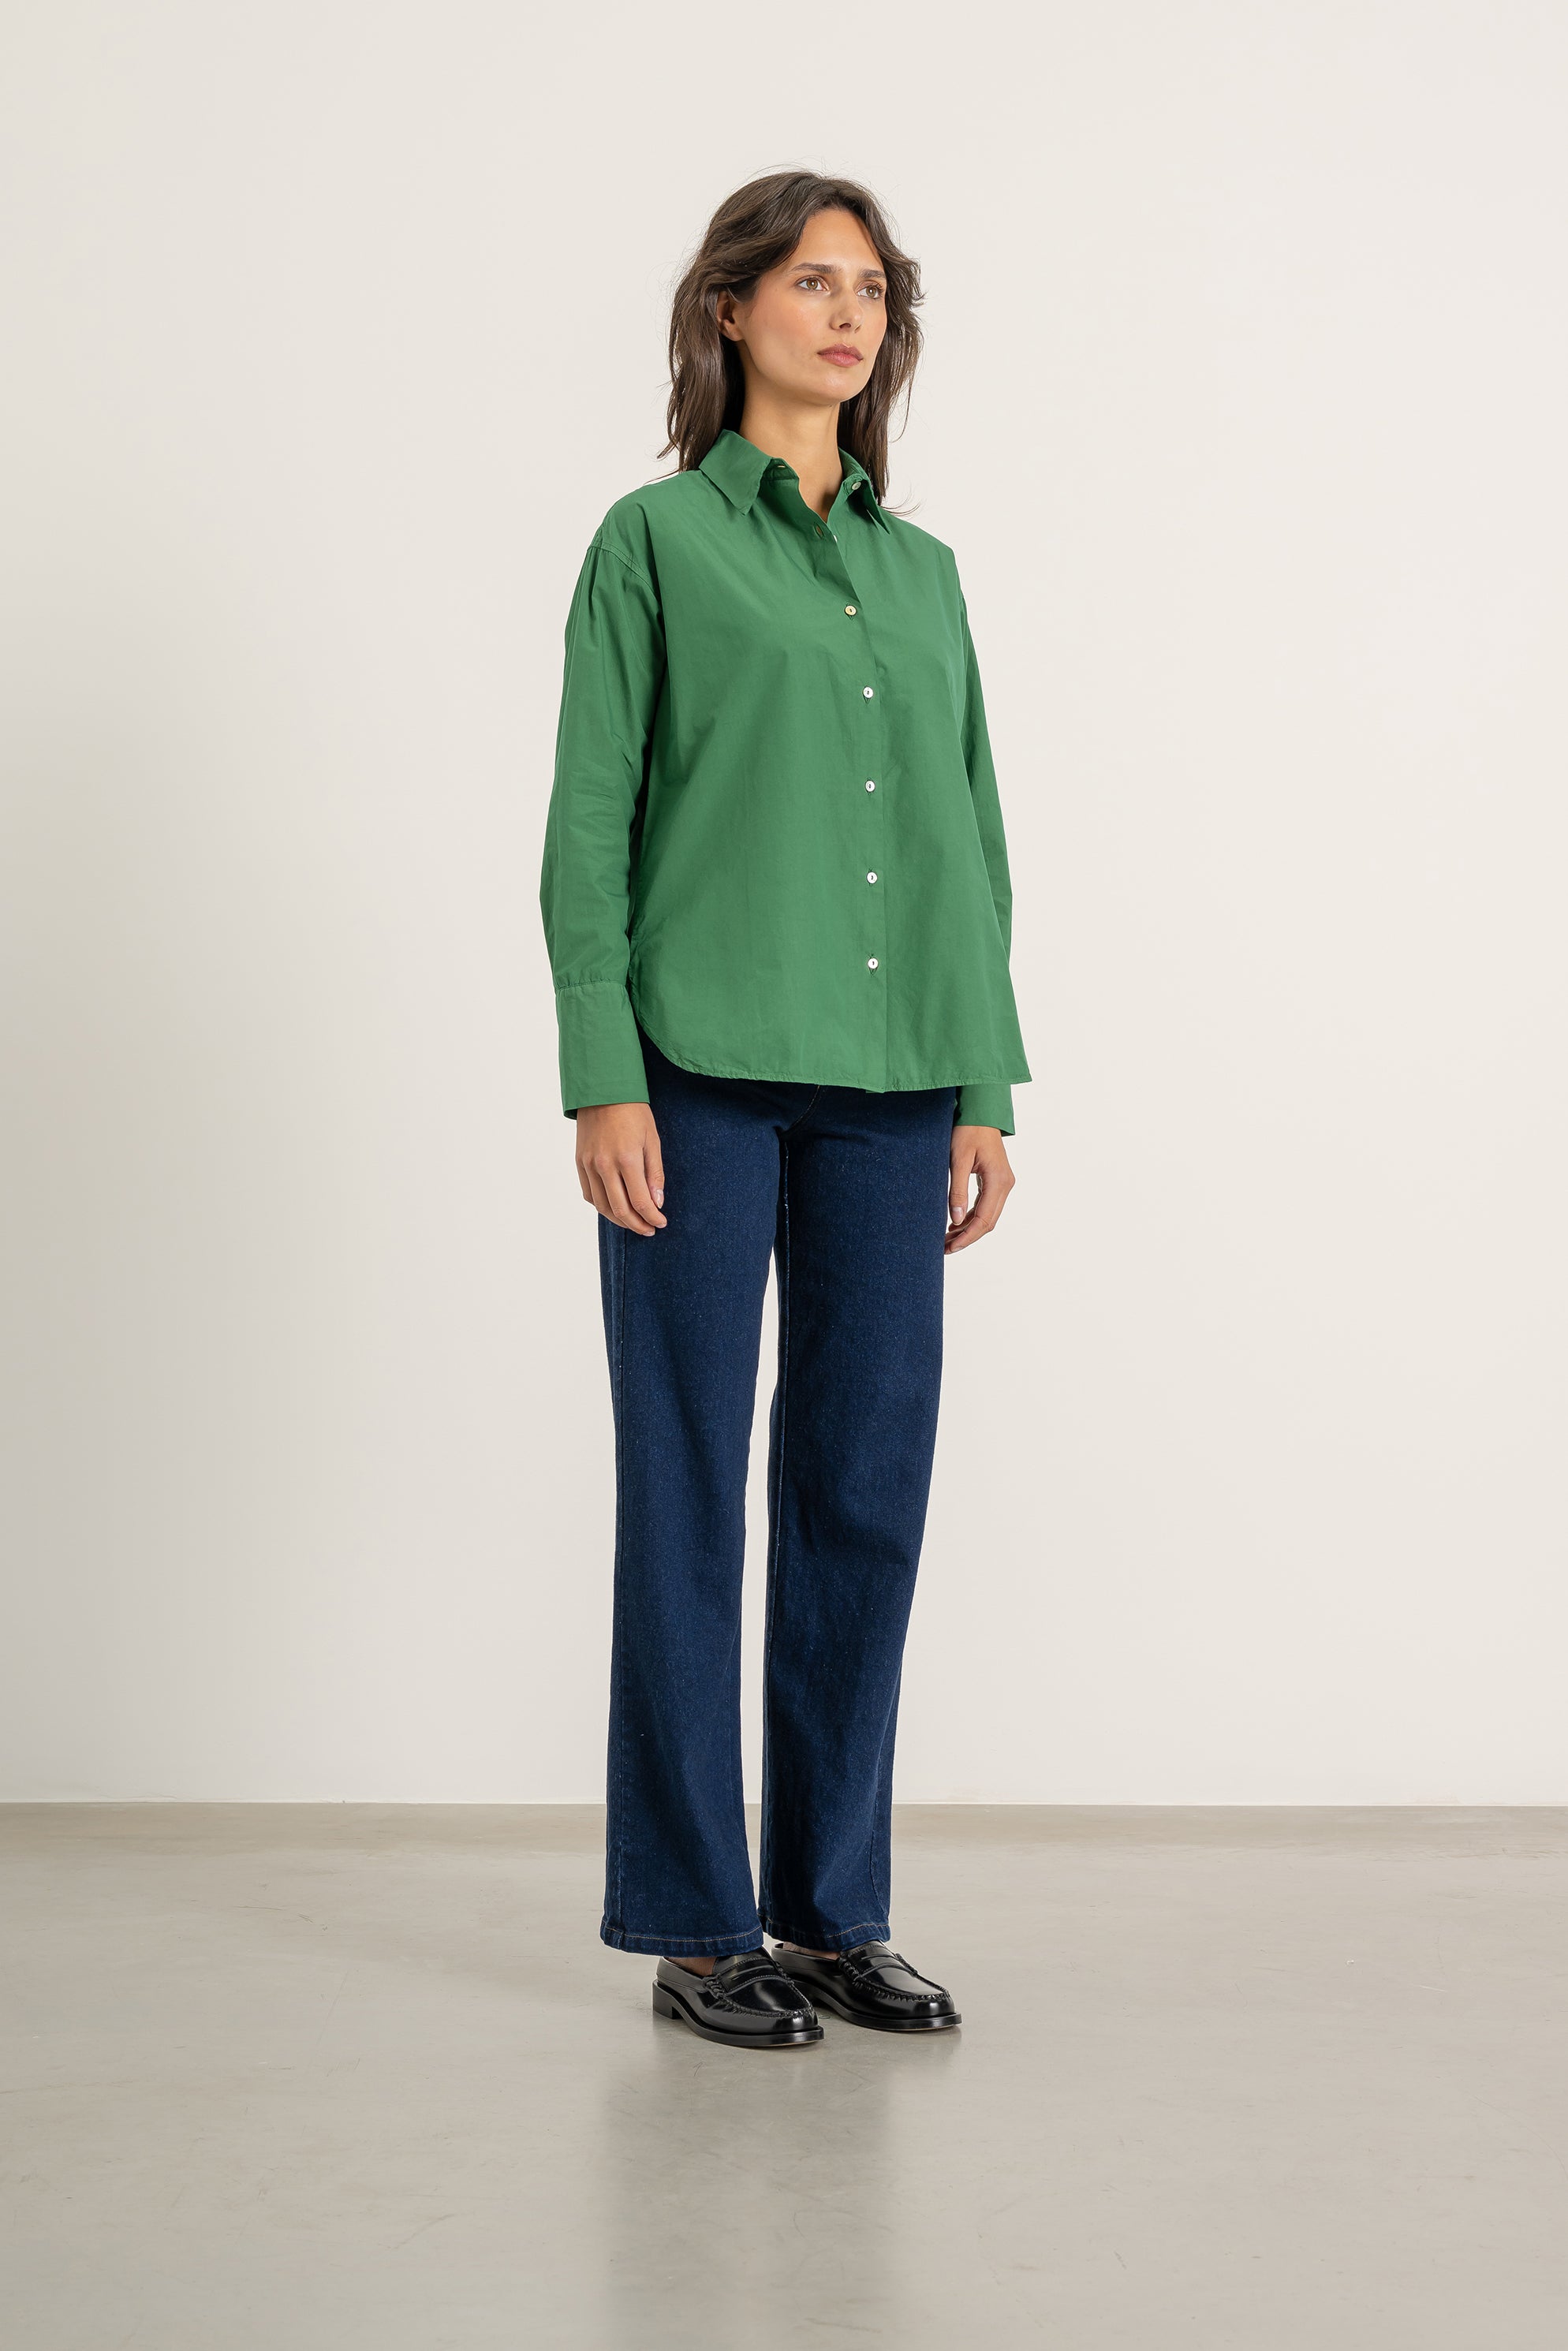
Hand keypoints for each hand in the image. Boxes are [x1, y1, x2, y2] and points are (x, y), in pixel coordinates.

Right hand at [575, 1102, 667, 1235]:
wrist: (603, 1090)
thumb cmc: (632, 1112)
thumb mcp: (652, 1139)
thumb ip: (654, 1173)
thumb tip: (657, 1202)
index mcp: (627, 1159)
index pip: (641, 1201)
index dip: (652, 1217)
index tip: (661, 1223)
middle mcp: (604, 1165)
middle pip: (620, 1209)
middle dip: (637, 1225)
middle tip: (649, 1229)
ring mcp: (589, 1165)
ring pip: (602, 1206)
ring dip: (619, 1220)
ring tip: (633, 1223)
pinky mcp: (579, 1162)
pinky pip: (589, 1194)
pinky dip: (602, 1206)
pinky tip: (614, 1208)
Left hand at [946, 1124, 1014, 1253]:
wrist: (980, 1110)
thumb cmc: (968, 1130)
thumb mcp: (958, 1160)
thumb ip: (957, 1191)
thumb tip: (955, 1221)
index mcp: (998, 1181)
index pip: (984, 1220)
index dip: (967, 1237)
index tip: (950, 1248)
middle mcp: (1005, 1184)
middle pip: (988, 1222)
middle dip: (967, 1237)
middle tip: (944, 1248)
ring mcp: (1002, 1183)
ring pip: (987, 1216)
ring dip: (969, 1229)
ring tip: (947, 1239)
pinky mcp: (996, 1180)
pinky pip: (986, 1205)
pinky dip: (971, 1217)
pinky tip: (956, 1223)